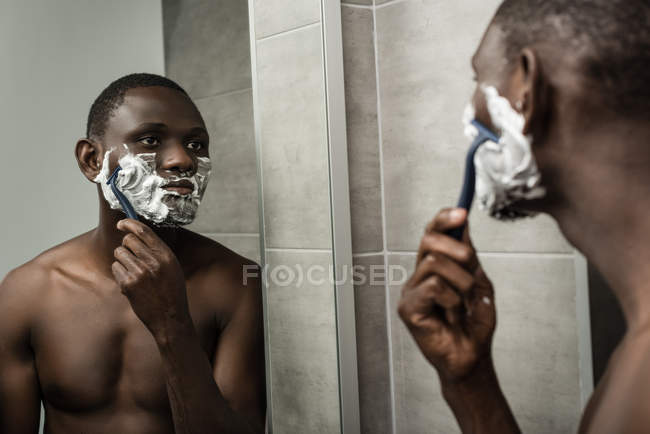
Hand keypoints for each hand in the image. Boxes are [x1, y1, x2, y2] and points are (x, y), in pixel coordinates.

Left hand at [111, 219, 190, 339]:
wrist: (169, 317)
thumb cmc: (172, 292)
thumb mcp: (173, 267)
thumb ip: (158, 251)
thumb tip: (138, 235)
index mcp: (166, 255)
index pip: (143, 230)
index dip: (129, 223)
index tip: (122, 223)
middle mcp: (153, 262)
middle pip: (128, 240)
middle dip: (126, 245)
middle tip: (132, 255)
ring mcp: (139, 273)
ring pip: (119, 253)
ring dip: (123, 260)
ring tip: (134, 271)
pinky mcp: (128, 284)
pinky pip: (115, 268)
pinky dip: (120, 273)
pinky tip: (132, 282)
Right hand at [398, 208, 495, 383]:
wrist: (473, 356)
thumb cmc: (474, 324)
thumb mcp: (479, 282)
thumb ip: (469, 255)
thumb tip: (463, 224)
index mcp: (434, 266)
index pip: (432, 232)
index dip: (444, 219)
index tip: (462, 213)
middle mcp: (419, 275)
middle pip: (429, 240)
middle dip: (458, 250)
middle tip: (472, 269)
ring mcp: (411, 291)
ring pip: (435, 263)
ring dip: (461, 281)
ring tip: (465, 301)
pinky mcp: (408, 308)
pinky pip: (433, 287)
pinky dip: (452, 299)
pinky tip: (453, 313)